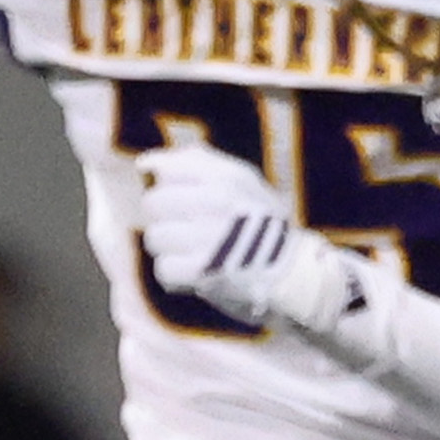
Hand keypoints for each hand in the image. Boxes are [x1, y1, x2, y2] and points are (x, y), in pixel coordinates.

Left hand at [134, 138, 334, 331]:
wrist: (295, 276)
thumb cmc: (262, 227)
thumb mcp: (243, 182)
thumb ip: (196, 163)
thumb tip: (145, 164)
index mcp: (227, 177)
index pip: (168, 171)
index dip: (172, 189)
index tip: (191, 205)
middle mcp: (218, 202)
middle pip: (154, 203)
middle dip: (167, 219)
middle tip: (192, 232)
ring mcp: (210, 237)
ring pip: (155, 236)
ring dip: (170, 249)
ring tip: (196, 254)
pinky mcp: (202, 272)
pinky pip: (164, 268)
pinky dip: (176, 276)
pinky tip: (196, 274)